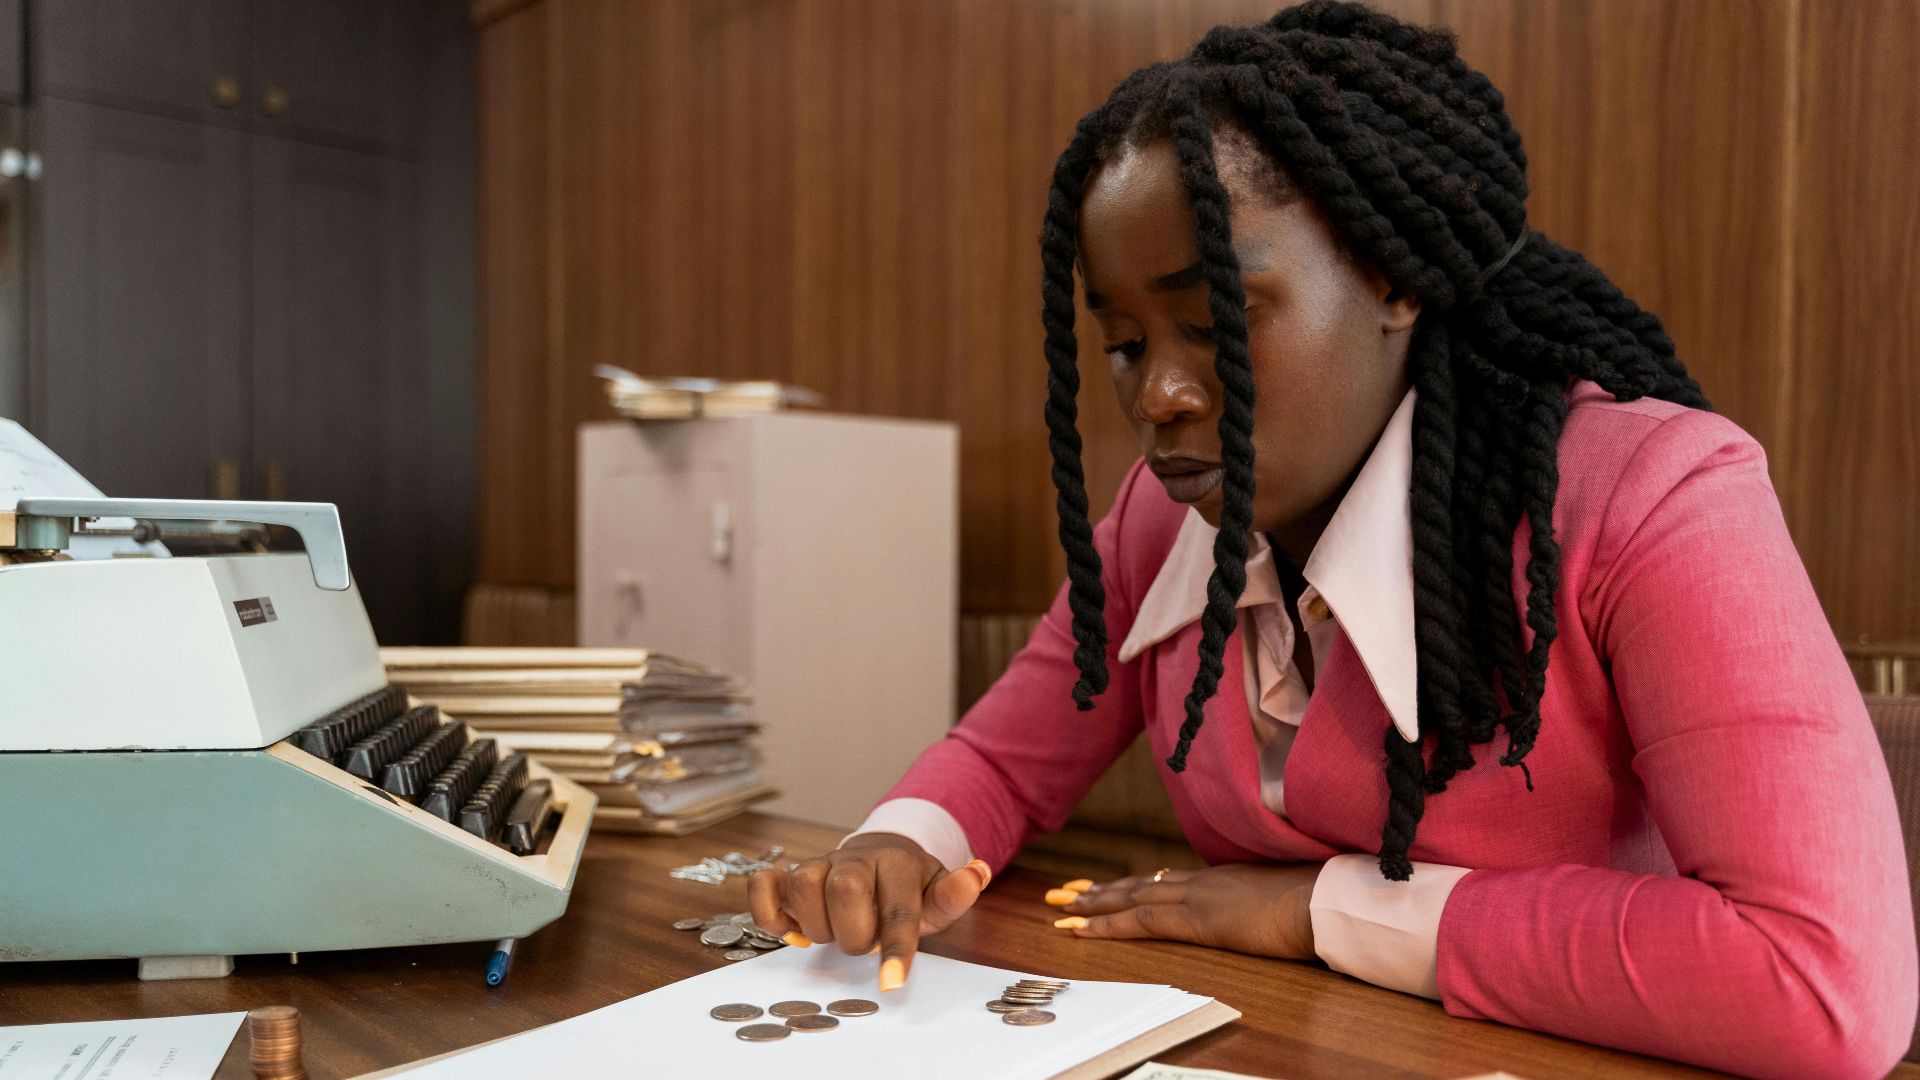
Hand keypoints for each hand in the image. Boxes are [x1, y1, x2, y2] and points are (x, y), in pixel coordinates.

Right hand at [748, 832, 992, 991]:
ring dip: (817, 923)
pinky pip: (765, 884)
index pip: (898, 907)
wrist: (881, 857)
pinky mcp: (790, 873)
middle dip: (853, 933)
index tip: (890, 983)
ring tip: (836, 931)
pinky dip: (771, 912)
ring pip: (802, 886)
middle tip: (864, 941)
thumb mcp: (936, 894)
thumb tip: (977, 872)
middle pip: (844, 891)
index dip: (894, 948)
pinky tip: (792, 930)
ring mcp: (820, 863)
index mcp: (898, 864)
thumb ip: (953, 894)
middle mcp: (855, 858)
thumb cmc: (910, 887)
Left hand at [1048, 863, 1321, 959]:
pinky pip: (1140, 921)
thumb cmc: (1316, 904)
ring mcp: (1196, 897)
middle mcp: (1203, 881)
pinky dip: (1106, 925)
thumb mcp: (1283, 900)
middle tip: (1066, 893)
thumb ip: (1261, 902)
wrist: (1325, 901)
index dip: (1135, 884)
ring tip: (1062, 908)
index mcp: (1223, 878)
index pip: (1167, 880)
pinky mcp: (1194, 919)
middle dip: (1101, 890)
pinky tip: (1082, 930)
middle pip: (1140, 883)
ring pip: (1132, 898)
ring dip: (1094, 904)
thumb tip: (1261, 910)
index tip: (1108, 887)